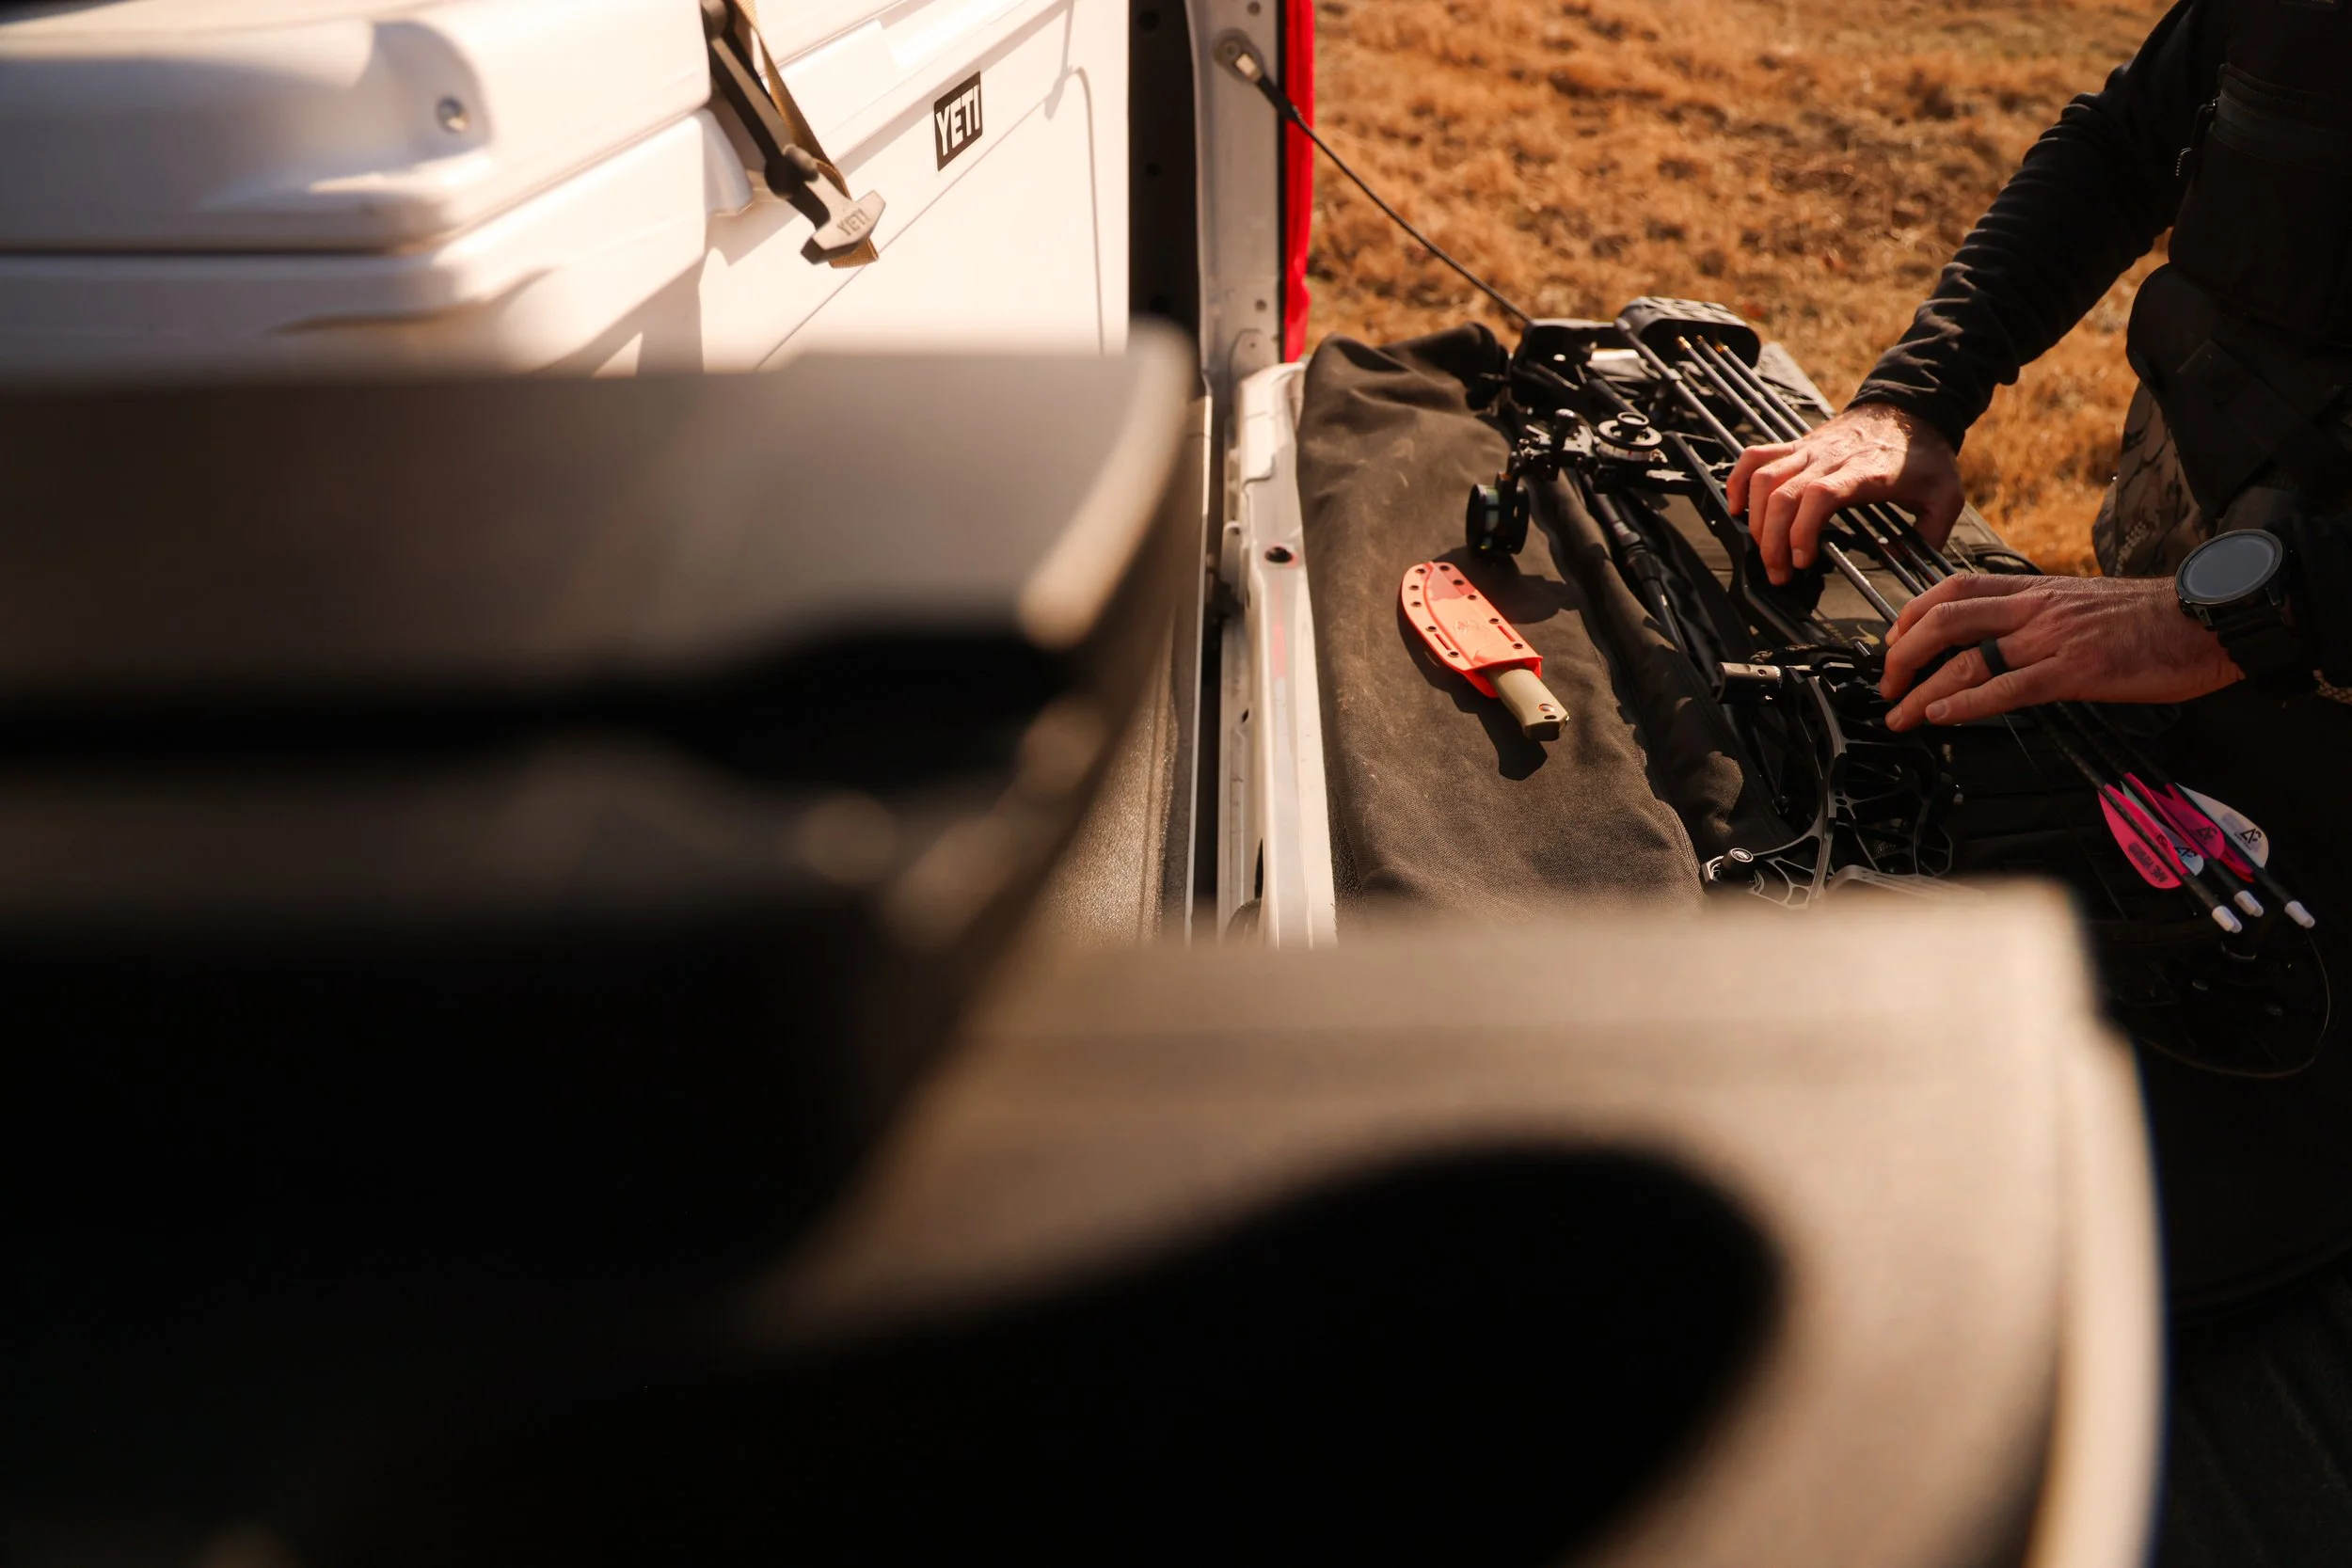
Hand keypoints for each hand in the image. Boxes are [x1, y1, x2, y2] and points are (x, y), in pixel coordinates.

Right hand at [1725, 403, 1963, 586]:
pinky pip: (1755, 457)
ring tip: (1762, 550)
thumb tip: (1898, 559)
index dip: (1802, 530)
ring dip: (1755, 519)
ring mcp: (1809, 449)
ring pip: (1764, 478)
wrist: (1909, 409)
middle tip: (1779, 573)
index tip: (1803, 561)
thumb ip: (1930, 534)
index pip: (1819, 495)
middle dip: (1772, 540)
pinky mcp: (1796, 444)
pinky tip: (1736, 508)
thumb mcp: (1945, 497)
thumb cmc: (1924, 455)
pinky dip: (1738, 481)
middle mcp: (1830, 458)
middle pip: (1783, 494)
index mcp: (1865, 471)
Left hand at [1877, 573, 2242, 729]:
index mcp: (2036, 589)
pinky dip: (1966, 703)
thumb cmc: (2150, 619)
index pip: (1954, 589)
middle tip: (1887, 684)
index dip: (1912, 616)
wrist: (2208, 619)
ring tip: (1900, 714)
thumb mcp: (2081, 606)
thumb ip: (2037, 619)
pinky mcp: (2077, 671)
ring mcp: (2054, 638)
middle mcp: (2036, 608)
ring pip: (1968, 655)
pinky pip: (2008, 687)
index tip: (1893, 644)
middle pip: (1945, 618)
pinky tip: (1942, 716)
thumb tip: (1999, 645)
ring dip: (1923, 688)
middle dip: (1903, 654)